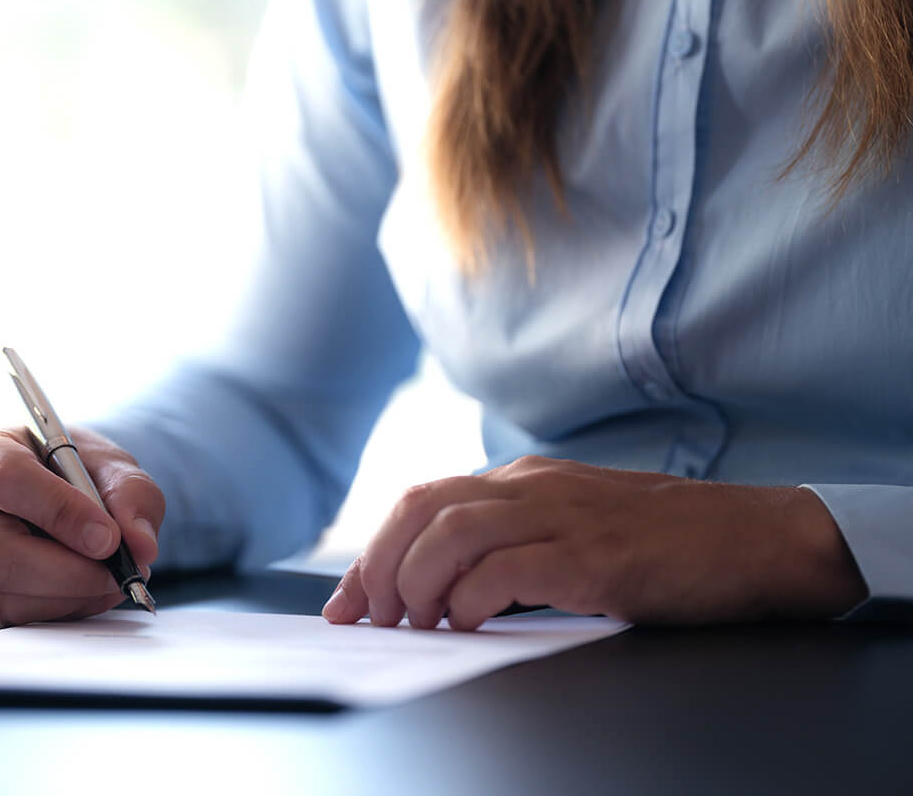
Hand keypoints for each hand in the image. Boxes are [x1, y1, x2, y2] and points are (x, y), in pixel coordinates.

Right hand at [0, 425, 164, 624]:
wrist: (49, 482)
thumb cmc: (68, 464)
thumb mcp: (106, 460)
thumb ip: (130, 492)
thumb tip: (139, 543)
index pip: (6, 480)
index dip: (59, 512)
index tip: (108, 537)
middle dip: (67, 571)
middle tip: (117, 571)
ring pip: (2, 592)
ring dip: (69, 594)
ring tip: (111, 579)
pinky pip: (10, 613)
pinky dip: (59, 608)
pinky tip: (88, 589)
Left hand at [322, 457, 865, 629]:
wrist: (756, 538)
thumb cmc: (666, 541)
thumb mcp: (577, 522)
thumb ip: (519, 539)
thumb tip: (450, 585)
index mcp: (525, 477)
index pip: (424, 500)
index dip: (374, 548)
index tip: (346, 599)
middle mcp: (534, 485)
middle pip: (422, 507)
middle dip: (377, 562)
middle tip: (363, 616)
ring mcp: (564, 516)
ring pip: (452, 531)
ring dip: (415, 581)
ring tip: (411, 624)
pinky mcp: (594, 558)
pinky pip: (507, 569)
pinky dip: (470, 598)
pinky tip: (465, 625)